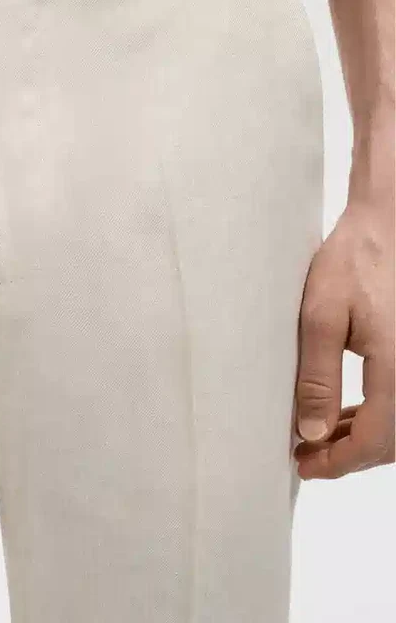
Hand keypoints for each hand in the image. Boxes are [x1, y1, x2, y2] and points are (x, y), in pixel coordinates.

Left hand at [294, 201, 394, 478]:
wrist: (386, 227)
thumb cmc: (353, 261)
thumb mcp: (320, 315)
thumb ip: (318, 376)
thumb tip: (312, 432)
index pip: (374, 441)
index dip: (339, 461)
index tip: (305, 465)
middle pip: (390, 442)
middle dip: (349, 455)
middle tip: (306, 457)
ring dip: (361, 439)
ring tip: (317, 439)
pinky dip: (375, 417)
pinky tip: (343, 415)